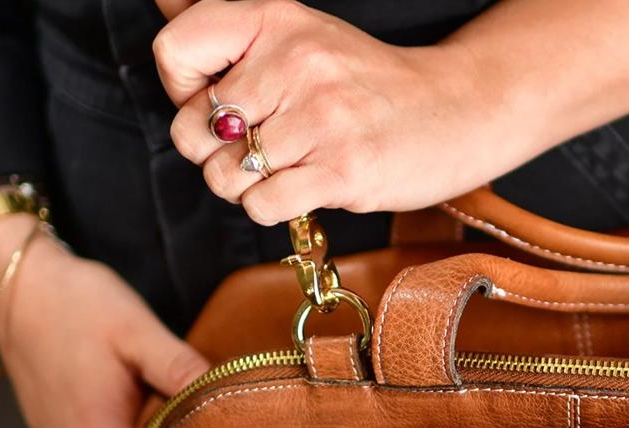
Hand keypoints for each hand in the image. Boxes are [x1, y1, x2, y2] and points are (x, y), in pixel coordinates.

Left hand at [154, 0, 492, 223]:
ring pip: (225, 176)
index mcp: (277, 20)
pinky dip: (271, 207)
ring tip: (285, 168)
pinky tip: (302, 187)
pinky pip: (262, 205)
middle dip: (216, 152)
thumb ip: (226, 26)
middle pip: (194, 130)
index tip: (216, 101)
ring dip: (245, 186)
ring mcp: (321, 118)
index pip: (175, 51)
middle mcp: (295, 62)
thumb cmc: (367, 84)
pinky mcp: (342, 170)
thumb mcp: (300, 34)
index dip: (180, 91)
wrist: (453, 112)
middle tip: (259, 147)